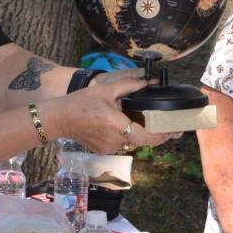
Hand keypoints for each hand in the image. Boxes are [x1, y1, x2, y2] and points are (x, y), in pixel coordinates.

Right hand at [56, 77, 173, 153]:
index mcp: (118, 125)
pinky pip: (119, 143)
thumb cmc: (81, 103)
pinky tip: (116, 124)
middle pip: (140, 139)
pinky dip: (122, 135)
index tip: (173, 131)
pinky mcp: (103, 150)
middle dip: (151, 132)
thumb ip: (130, 85)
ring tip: (134, 118)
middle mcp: (115, 140)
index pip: (147, 137)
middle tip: (163, 124)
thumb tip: (148, 81)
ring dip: (134, 132)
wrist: (59, 118)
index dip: (162, 136)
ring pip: (130, 141)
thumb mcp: (106, 90)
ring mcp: (109, 148)